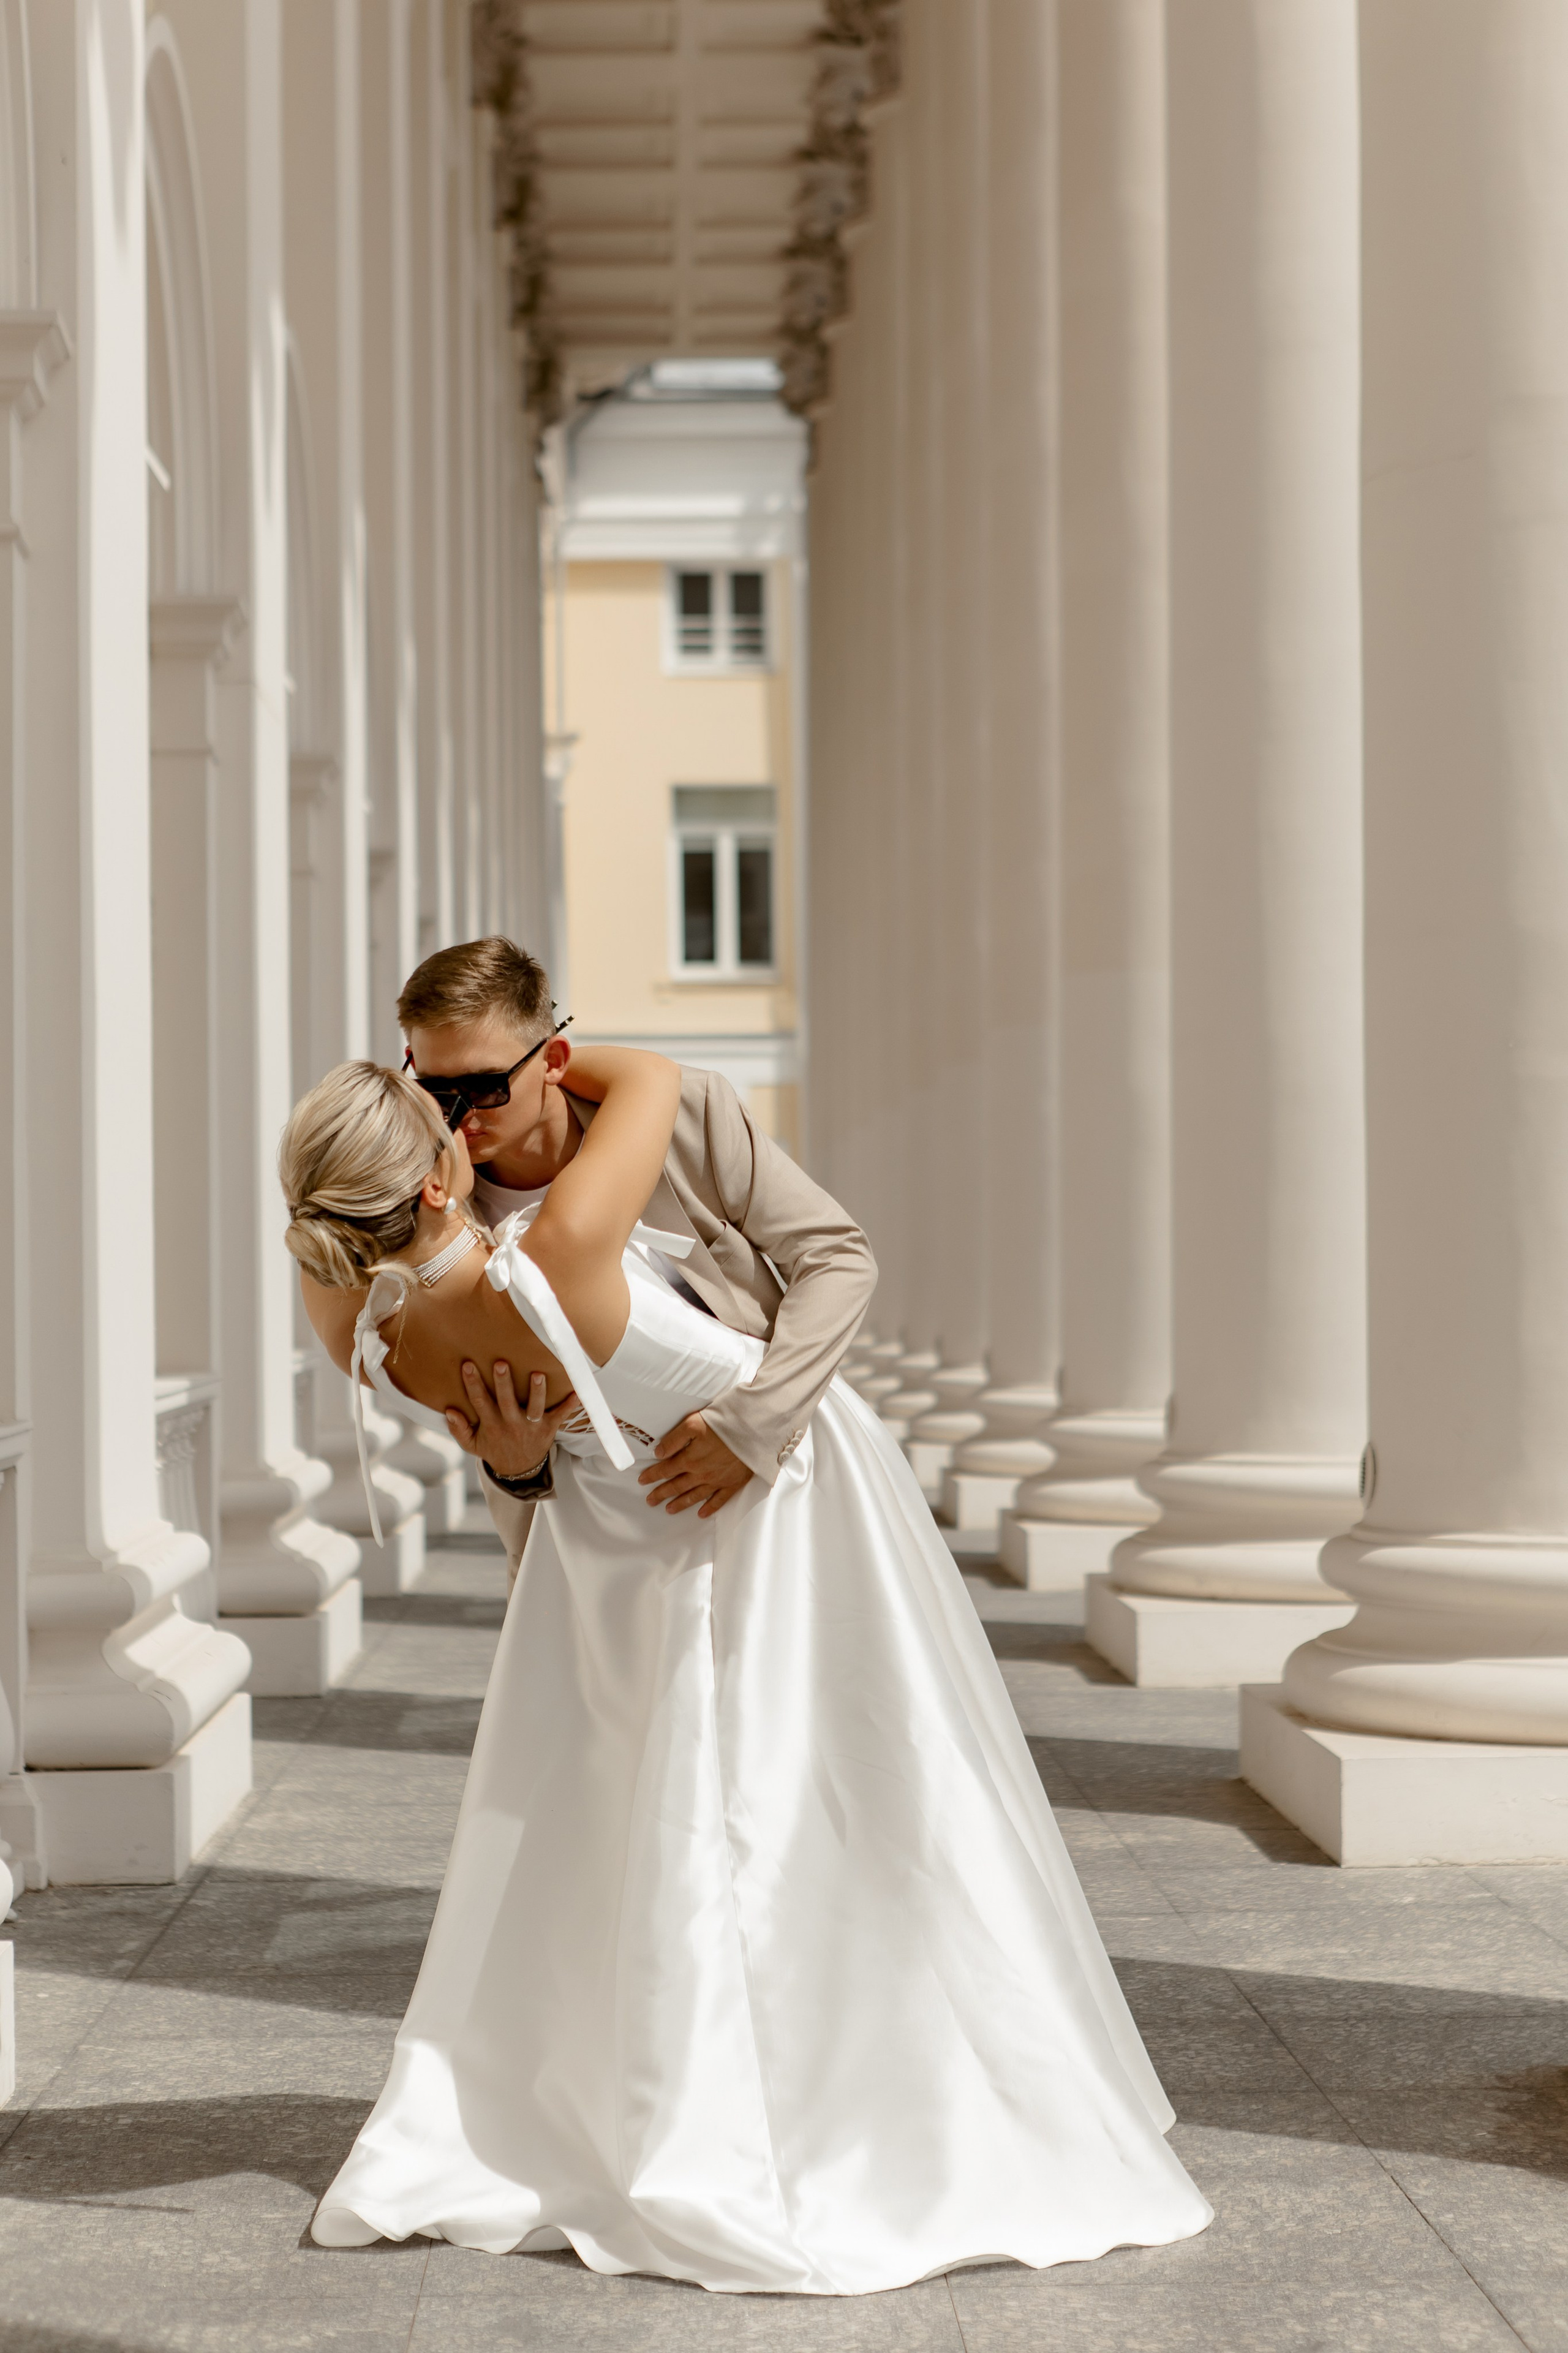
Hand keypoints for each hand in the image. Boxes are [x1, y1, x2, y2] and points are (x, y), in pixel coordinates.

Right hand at [445, 1361, 578, 1479]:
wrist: (519, 1470)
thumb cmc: (495, 1449)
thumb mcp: (472, 1444)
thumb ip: (459, 1429)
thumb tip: (448, 1412)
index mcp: (492, 1425)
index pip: (480, 1402)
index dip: (473, 1384)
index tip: (468, 1365)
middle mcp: (512, 1424)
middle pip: (506, 1401)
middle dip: (503, 1383)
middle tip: (501, 1364)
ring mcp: (532, 1426)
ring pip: (534, 1408)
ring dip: (537, 1392)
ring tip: (538, 1375)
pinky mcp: (549, 1428)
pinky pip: (560, 1416)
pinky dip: (569, 1405)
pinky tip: (577, 1392)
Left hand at [638, 1412, 753, 1517]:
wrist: (752, 1431)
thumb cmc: (723, 1423)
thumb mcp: (693, 1423)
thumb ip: (674, 1439)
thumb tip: (658, 1453)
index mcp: (690, 1458)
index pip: (666, 1469)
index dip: (653, 1475)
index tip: (642, 1481)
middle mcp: (701, 1473)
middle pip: (677, 1486)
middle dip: (661, 1493)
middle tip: (650, 1501)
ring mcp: (717, 1480)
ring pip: (694, 1496)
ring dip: (680, 1503)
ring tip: (668, 1510)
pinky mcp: (733, 1483)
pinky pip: (719, 1500)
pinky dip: (709, 1508)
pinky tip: (701, 1514)